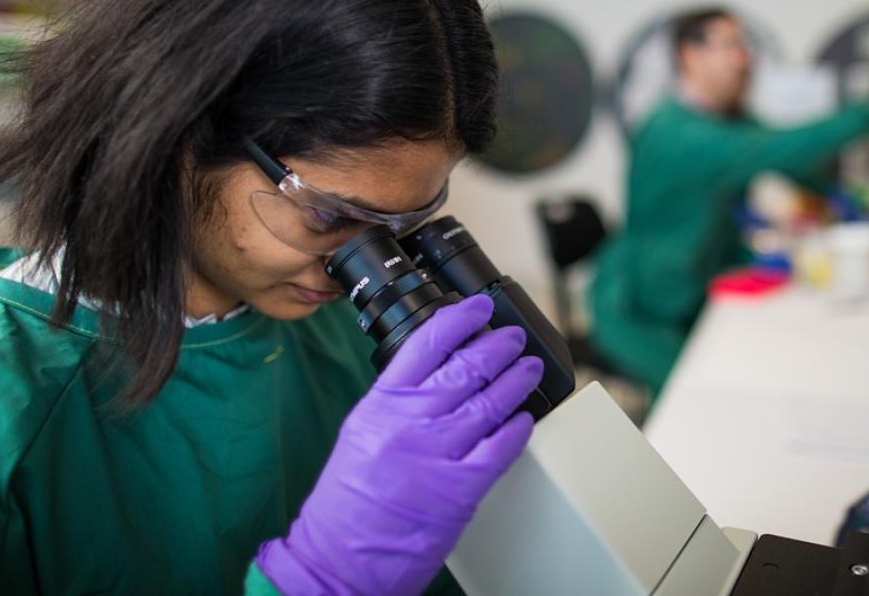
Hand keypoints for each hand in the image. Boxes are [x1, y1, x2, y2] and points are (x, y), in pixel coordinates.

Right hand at [256, 295, 542, 595]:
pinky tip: (524, 417)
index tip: (479, 307)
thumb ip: (398, 398)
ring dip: (517, 379)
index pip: (427, 343)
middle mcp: (410, 424)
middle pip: (466, 367)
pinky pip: (500, 449)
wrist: (339, 560)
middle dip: (499, 346)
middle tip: (513, 337)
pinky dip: (517, 429)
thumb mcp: (362, 431)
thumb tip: (439, 368)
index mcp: (382, 405)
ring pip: (490, 402)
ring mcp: (437, 455)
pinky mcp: (460, 490)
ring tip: (529, 367)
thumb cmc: (347, 502)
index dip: (460, 318)